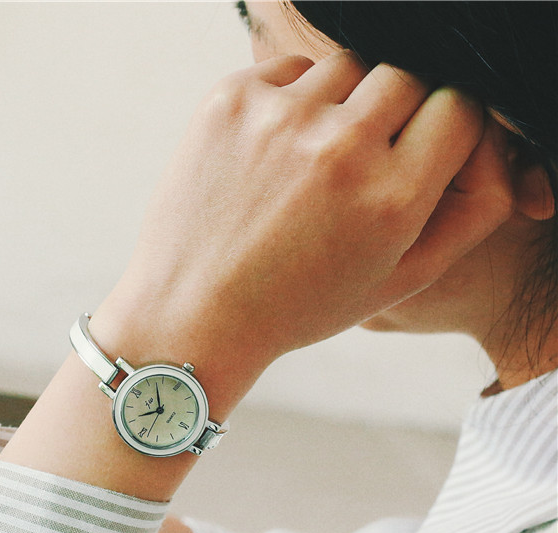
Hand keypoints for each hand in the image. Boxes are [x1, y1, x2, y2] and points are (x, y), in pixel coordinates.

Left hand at [91, 53, 508, 414]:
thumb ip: (470, 211)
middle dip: (398, 114)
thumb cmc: (296, 305)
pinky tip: (277, 152)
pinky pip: (290, 69)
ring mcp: (280, 117)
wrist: (193, 311)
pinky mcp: (231, 100)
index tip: (421, 152)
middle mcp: (340, 148)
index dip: (446, 130)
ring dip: (345, 104)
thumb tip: (493, 141)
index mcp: (391, 198)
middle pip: (409, 77)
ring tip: (315, 161)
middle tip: (364, 161)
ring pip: (350, 66)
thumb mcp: (398, 282)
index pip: (461, 108)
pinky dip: (294, 100)